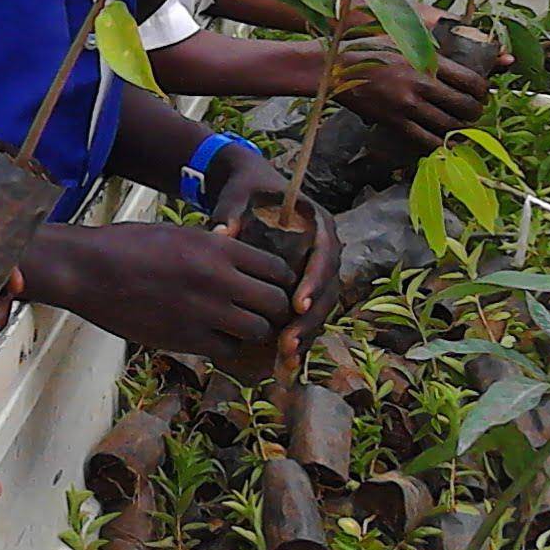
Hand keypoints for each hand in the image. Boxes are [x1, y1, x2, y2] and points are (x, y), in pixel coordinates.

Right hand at [44, 219, 294, 361]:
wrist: (89, 270)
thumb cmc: (129, 245)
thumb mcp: (180, 233)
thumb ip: (215, 247)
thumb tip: (243, 263)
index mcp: (218, 247)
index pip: (277, 269)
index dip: (281, 280)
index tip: (274, 286)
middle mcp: (219, 280)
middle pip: (276, 304)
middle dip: (275, 309)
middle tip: (265, 311)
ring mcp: (204, 312)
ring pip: (257, 331)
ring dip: (254, 330)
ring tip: (241, 326)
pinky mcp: (185, 339)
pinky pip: (227, 350)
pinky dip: (227, 346)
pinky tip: (215, 337)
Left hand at [202, 144, 340, 365]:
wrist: (250, 190)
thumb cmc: (246, 191)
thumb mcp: (238, 196)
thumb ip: (232, 213)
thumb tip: (221, 233)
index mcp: (317, 223)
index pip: (325, 255)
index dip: (314, 281)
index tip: (298, 303)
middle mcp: (325, 249)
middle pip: (328, 289)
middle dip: (310, 318)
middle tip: (289, 343)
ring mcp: (317, 270)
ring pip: (321, 307)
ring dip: (306, 333)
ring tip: (287, 357)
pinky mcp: (305, 286)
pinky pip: (308, 314)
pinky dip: (299, 334)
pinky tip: (285, 360)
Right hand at [334, 38, 489, 149]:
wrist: (333, 67)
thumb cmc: (365, 48)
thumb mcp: (401, 37)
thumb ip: (428, 46)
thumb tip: (454, 52)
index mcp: (425, 60)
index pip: (470, 80)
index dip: (482, 90)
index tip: (481, 92)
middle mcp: (420, 84)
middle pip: (464, 106)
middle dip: (475, 111)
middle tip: (473, 110)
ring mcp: (407, 105)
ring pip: (449, 126)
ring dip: (462, 129)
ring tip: (462, 126)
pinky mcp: (394, 121)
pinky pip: (426, 140)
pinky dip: (441, 144)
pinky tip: (446, 142)